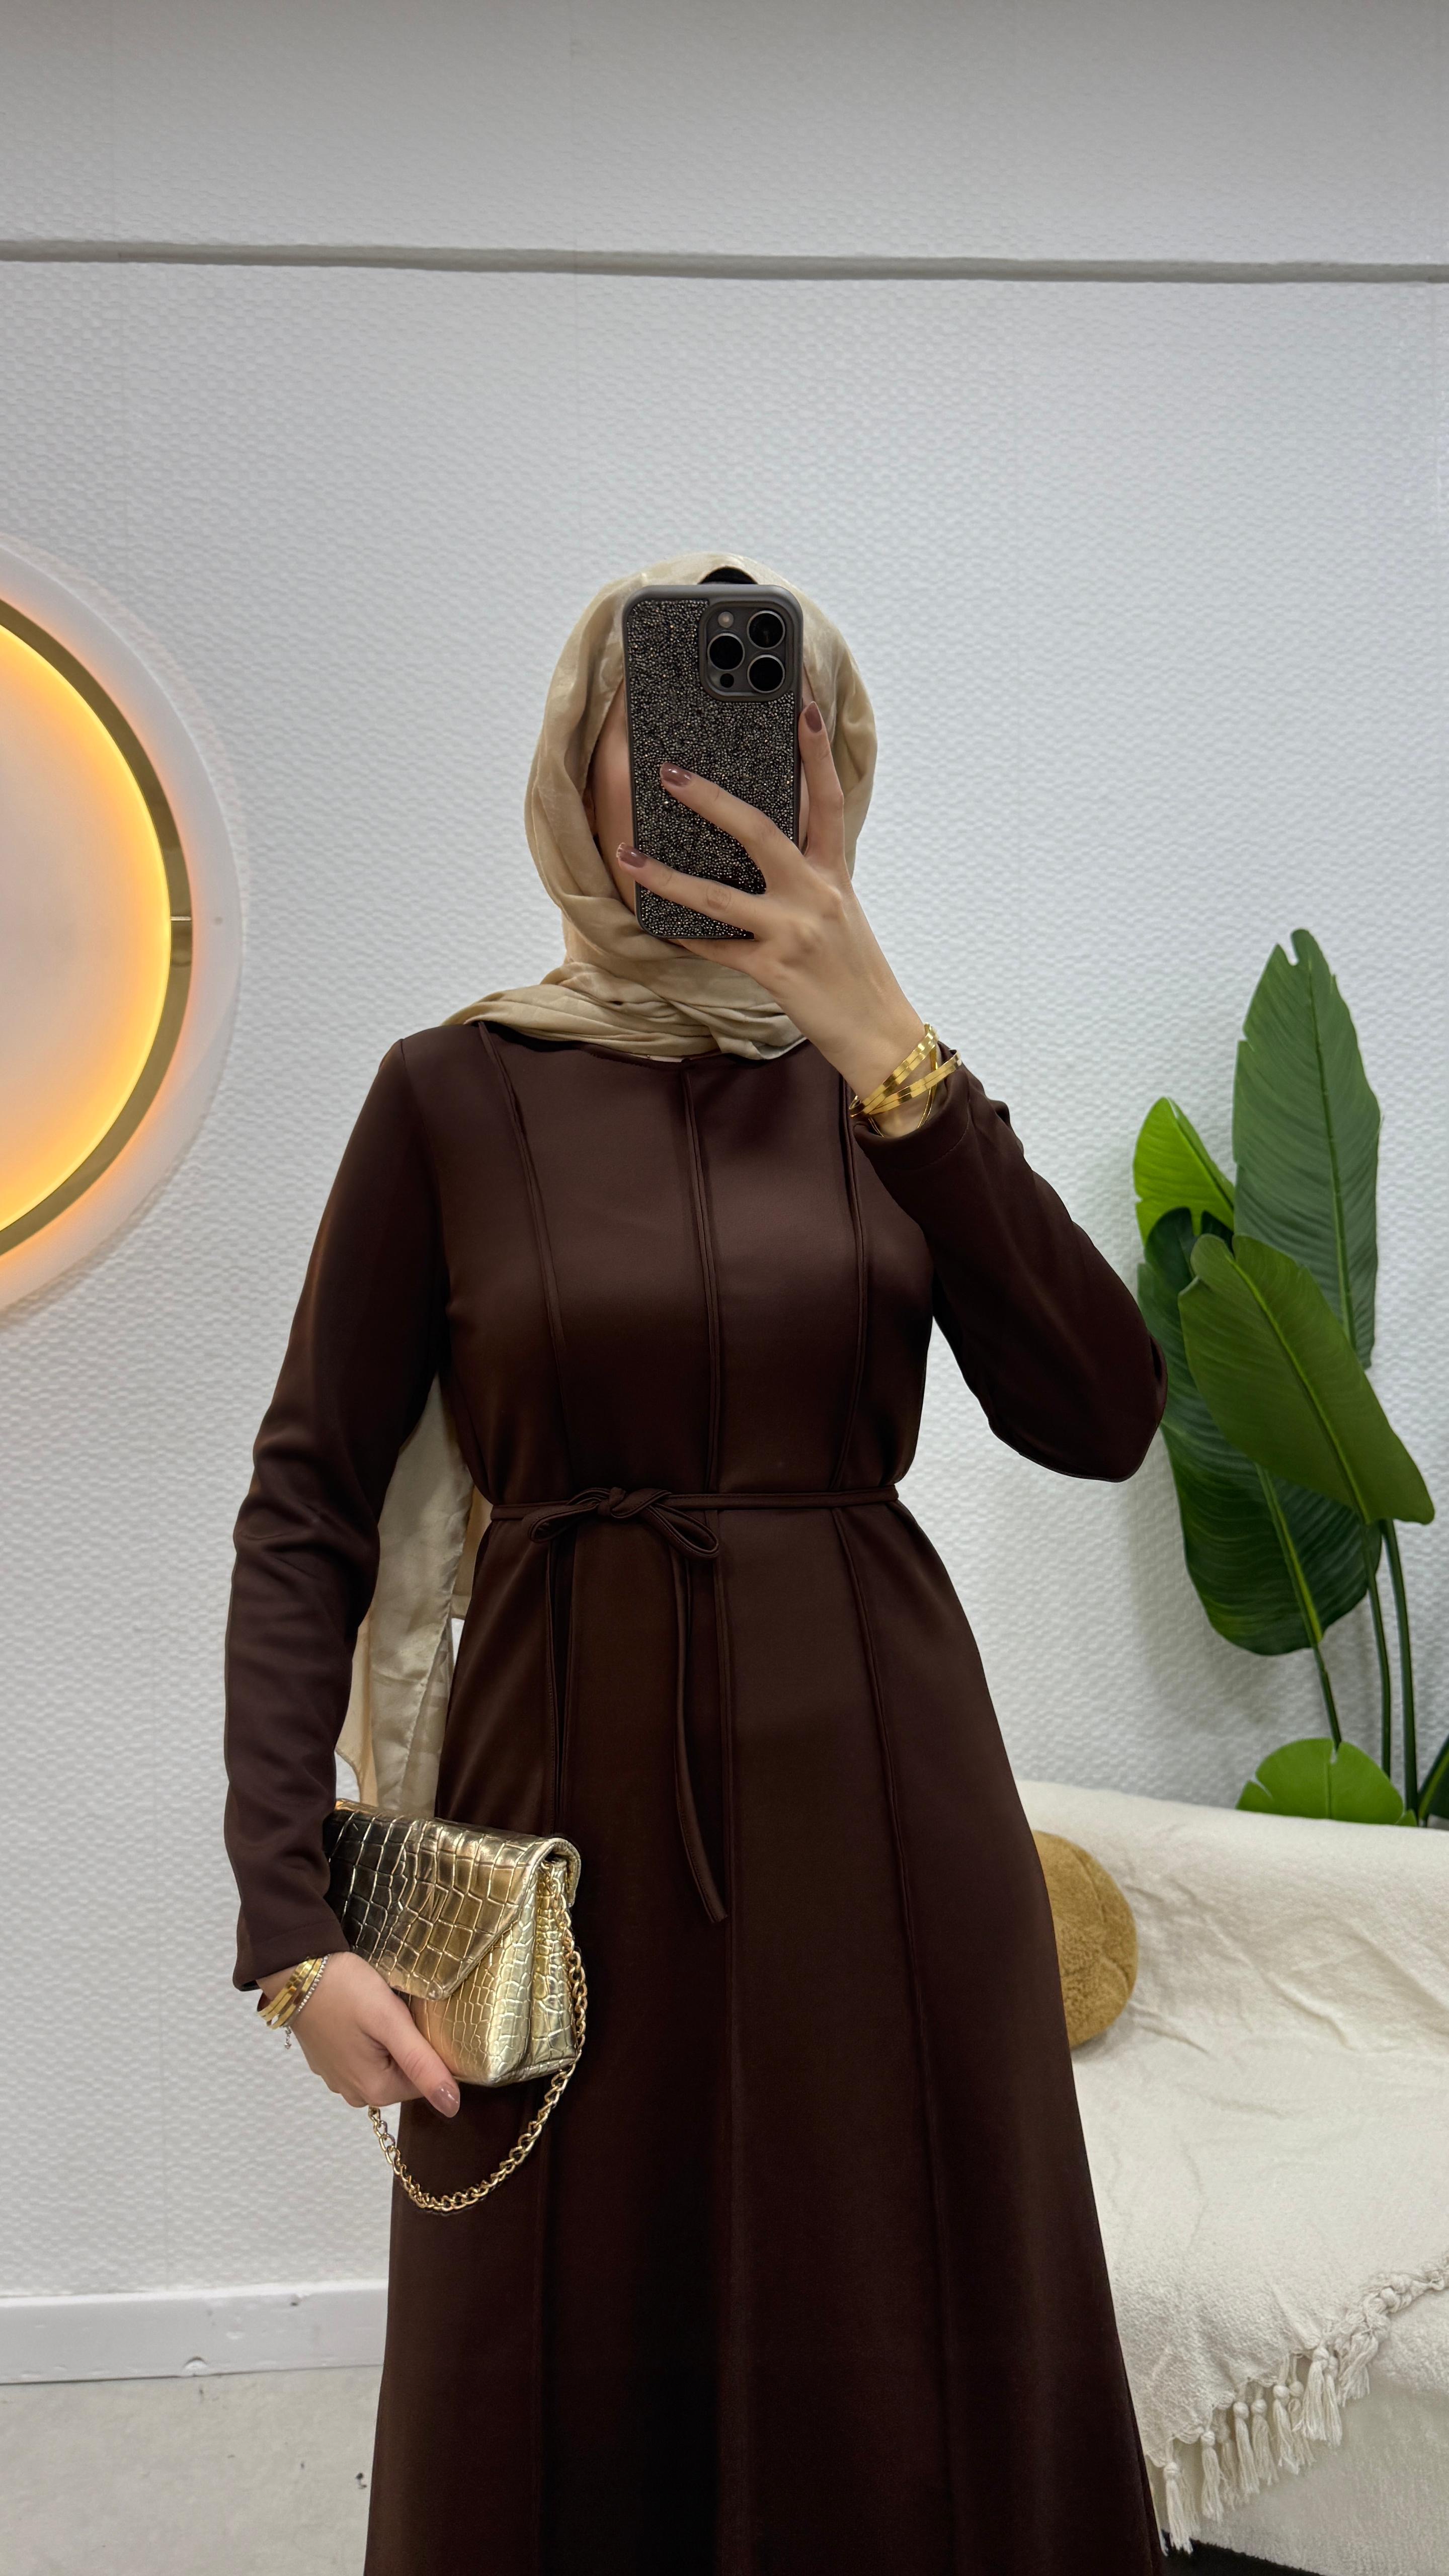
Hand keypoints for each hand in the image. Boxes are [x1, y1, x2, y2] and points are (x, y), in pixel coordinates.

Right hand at [260, 1952, 459, 2115]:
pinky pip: (364, 2056)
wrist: (297, 1969)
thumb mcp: (390, 2021)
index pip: (426, 2082)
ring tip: (380, 2011)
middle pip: (405, 2074)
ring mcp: (339, 2078)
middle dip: (409, 2045)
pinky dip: (370, 2038)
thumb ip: (422, 2064)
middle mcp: (355, 2093)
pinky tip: (363, 2016)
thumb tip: (452, 2106)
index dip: (430, 2050)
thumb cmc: (344, 1990)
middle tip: (398, 2011)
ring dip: (390, 2041)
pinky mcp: (329, 2061)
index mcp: (375, 2091)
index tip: (419, 2020)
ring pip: (385, 2063)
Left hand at [615, 703, 930, 1135]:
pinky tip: (656, 927)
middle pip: (760, 832)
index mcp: (834, 875)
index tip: (800, 707)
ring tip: (630, 856)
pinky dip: (685, 938)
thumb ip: (811, 879)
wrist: (880, 1033)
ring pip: (719, 896)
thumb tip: (771, 851)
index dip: (815, 752)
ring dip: (668, 876)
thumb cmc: (857, 972)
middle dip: (712, 800)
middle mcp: (815, 895)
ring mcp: (792, 932)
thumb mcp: (842, 913)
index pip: (827, 800)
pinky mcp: (773, 971)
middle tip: (672, 773)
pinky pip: (717, 949)